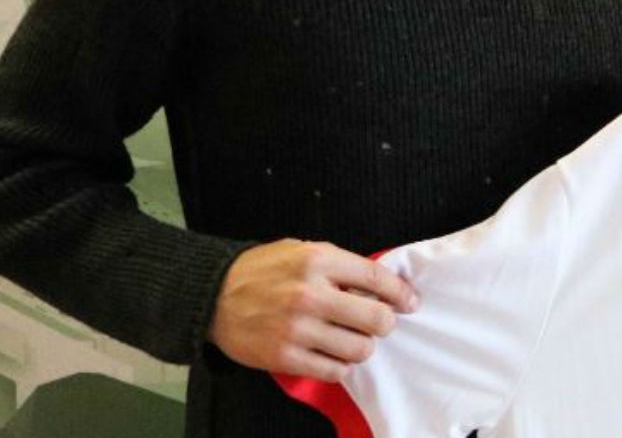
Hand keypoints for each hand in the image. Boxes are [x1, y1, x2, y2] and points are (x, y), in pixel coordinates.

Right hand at [209, 239, 418, 380]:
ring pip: (360, 349)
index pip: (377, 278)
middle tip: (378, 322)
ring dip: (362, 345)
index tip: (410, 302)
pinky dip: (340, 365)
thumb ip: (339, 265)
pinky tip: (333, 354)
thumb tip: (379, 283)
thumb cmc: (262, 270)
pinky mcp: (285, 357)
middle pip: (376, 318)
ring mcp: (298, 329)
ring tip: (351, 338)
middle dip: (384, 322)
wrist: (212, 296)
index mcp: (318, 260)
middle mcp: (310, 294)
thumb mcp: (301, 251)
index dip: (401, 293)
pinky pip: (334, 370)